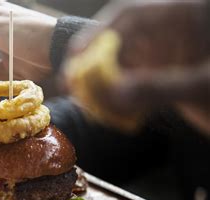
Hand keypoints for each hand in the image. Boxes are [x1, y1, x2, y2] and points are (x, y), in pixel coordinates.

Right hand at [67, 0, 208, 133]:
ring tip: (86, 104)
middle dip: (94, 64)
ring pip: (121, 66)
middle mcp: (170, 35)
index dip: (98, 34)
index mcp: (184, 17)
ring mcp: (165, 59)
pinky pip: (130, 87)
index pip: (131, 16)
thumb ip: (159, 88)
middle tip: (72, 86)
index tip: (76, 55)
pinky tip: (108, 112)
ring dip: (102, 85)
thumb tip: (112, 95)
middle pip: (120, 42)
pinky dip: (116, 100)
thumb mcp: (204, 86)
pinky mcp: (162, 81)